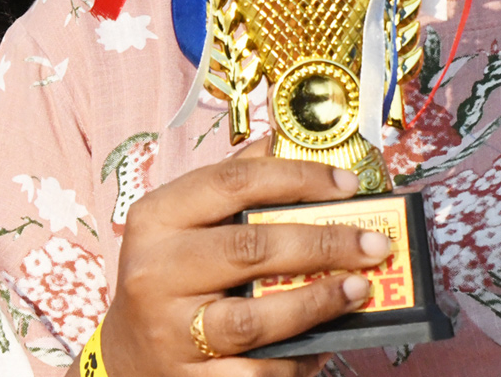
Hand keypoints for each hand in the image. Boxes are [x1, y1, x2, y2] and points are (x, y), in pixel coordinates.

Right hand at [91, 142, 392, 375]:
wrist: (126, 356)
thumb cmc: (173, 274)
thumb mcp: (187, 220)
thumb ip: (237, 182)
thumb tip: (295, 145)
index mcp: (158, 218)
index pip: (235, 182)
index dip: (299, 177)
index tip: (349, 184)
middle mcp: (156, 271)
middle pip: (251, 249)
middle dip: (323, 243)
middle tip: (374, 243)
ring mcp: (170, 331)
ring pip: (254, 319)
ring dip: (317, 303)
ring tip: (361, 289)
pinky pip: (255, 372)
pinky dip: (297, 359)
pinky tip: (329, 340)